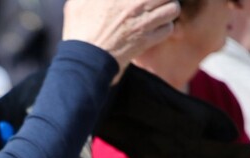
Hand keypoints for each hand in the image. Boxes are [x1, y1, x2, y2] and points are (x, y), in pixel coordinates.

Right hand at [63, 0, 180, 72]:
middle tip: (154, 3)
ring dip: (168, 10)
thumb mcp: (77, 4)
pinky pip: (168, 29)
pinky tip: (154, 30)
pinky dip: (164, 29)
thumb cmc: (78, 31)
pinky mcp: (146, 40)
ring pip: (173, 8)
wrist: (84, 60)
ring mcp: (144, 22)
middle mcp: (137, 3)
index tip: (143, 1)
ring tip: (159, 14)